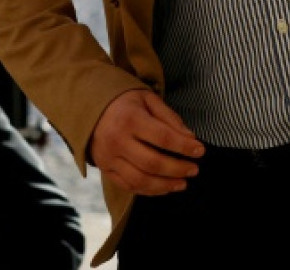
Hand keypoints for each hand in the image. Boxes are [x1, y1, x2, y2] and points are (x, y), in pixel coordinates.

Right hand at [87, 89, 204, 195]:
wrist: (89, 108)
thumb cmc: (124, 102)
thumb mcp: (147, 99)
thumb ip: (169, 118)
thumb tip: (190, 138)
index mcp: (129, 119)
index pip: (163, 137)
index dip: (184, 147)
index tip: (200, 151)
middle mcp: (117, 140)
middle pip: (153, 162)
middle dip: (177, 168)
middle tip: (194, 169)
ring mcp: (109, 158)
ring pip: (141, 179)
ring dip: (165, 185)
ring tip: (183, 183)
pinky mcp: (105, 169)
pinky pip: (129, 186)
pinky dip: (149, 190)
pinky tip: (164, 187)